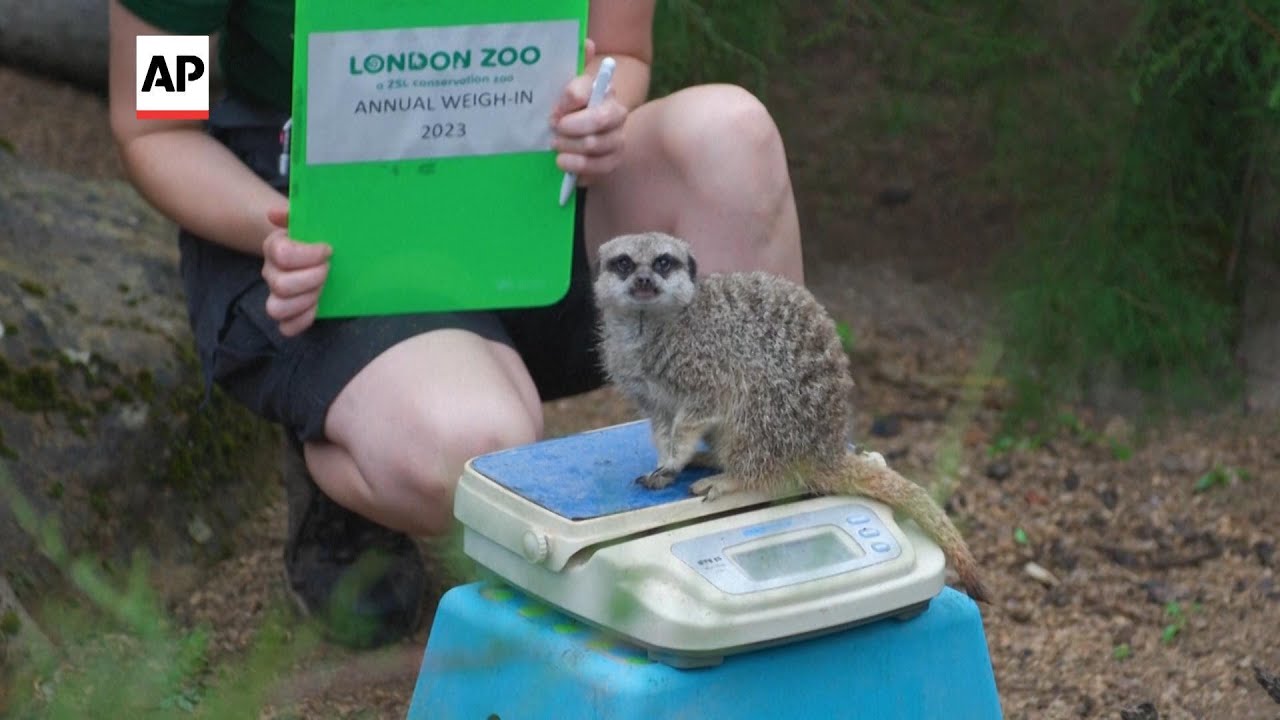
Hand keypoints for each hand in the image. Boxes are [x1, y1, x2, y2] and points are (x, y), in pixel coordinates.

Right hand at [261, 206, 330, 336]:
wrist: (316, 251)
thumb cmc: (314, 236)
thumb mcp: (308, 221)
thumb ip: (294, 213)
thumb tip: (273, 214)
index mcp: (275, 247)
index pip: (282, 255)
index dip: (309, 255)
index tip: (328, 250)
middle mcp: (270, 272)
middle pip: (281, 285)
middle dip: (312, 279)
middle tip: (328, 270)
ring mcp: (276, 295)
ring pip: (277, 309)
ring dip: (306, 300)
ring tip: (322, 289)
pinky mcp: (288, 313)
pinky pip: (286, 327)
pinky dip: (302, 320)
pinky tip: (317, 308)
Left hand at [550, 39, 627, 185]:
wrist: (577, 133)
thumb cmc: (569, 107)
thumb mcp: (567, 84)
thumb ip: (575, 63)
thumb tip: (586, 43)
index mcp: (605, 90)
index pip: (587, 91)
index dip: (568, 101)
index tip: (554, 111)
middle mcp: (617, 114)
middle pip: (597, 121)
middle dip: (571, 128)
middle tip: (554, 130)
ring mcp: (616, 140)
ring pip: (596, 146)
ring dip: (571, 148)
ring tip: (556, 148)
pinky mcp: (612, 163)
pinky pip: (599, 169)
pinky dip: (578, 167)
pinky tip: (563, 163)